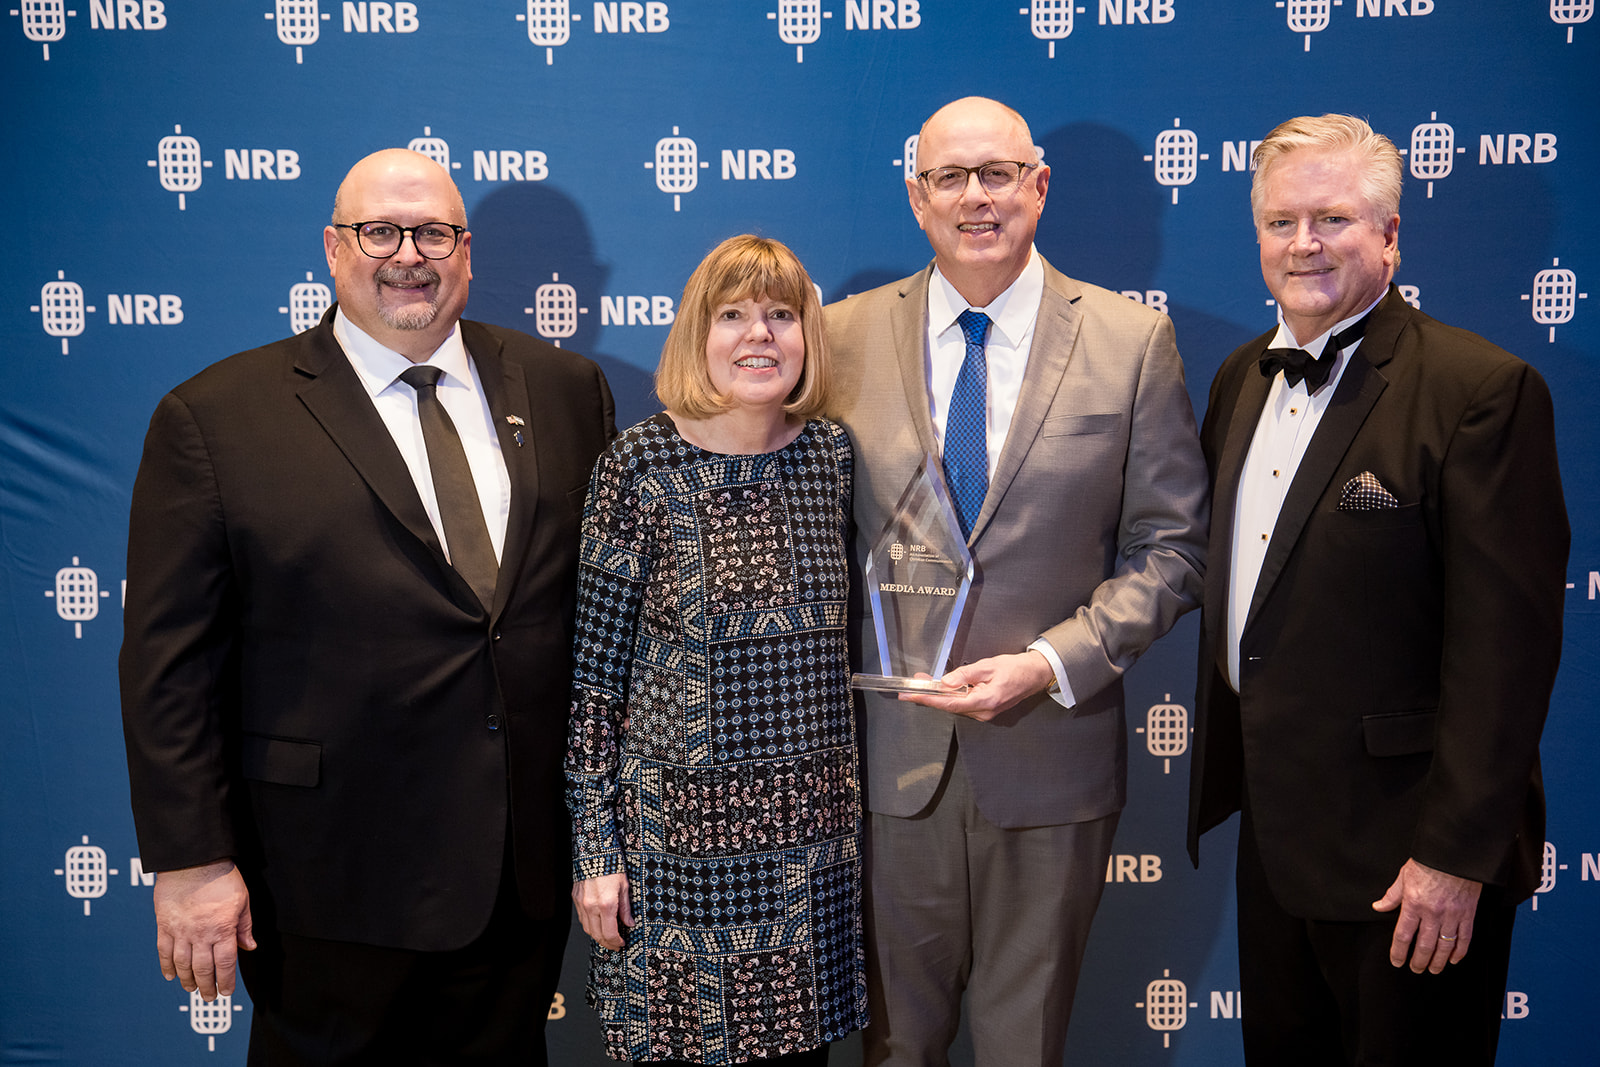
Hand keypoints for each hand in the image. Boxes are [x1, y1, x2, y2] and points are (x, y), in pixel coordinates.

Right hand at [152, 860, 254, 999]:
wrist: (193, 861)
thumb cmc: (221, 877)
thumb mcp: (242, 900)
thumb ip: (244, 926)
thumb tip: (249, 947)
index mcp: (222, 929)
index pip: (225, 964)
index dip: (226, 981)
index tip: (226, 991)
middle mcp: (200, 934)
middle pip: (203, 969)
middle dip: (207, 986)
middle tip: (209, 997)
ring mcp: (180, 931)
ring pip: (183, 964)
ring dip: (187, 980)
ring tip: (191, 989)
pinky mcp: (164, 925)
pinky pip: (164, 951)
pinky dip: (167, 966)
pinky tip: (171, 975)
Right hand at [573, 872, 633, 950]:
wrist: (595, 852)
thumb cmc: (612, 866)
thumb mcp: (625, 887)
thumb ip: (625, 908)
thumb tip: (629, 923)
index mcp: (606, 904)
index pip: (610, 933)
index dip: (616, 942)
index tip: (622, 943)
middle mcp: (591, 906)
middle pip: (597, 935)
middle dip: (607, 943)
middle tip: (615, 944)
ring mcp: (582, 903)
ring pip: (588, 929)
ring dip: (598, 936)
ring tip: (607, 936)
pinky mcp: (576, 898)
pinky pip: (582, 918)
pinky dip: (590, 925)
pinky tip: (597, 924)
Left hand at [898, 650, 1055, 722]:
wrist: (1034, 675)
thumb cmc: (1015, 669)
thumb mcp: (988, 666)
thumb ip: (965, 675)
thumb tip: (945, 683)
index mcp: (986, 701)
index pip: (950, 703)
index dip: (928, 699)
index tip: (912, 696)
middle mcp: (984, 712)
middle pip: (950, 706)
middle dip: (930, 695)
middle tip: (913, 685)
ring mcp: (985, 714)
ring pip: (955, 706)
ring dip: (939, 696)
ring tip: (923, 683)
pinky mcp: (985, 711)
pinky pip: (963, 705)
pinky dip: (950, 697)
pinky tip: (941, 689)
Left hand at [1372, 858, 1480, 973]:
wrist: (1454, 853)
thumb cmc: (1429, 861)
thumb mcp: (1404, 875)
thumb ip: (1392, 895)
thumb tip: (1379, 907)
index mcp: (1414, 904)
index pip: (1403, 935)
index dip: (1399, 952)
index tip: (1397, 961)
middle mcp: (1433, 913)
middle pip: (1424, 945)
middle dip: (1419, 961)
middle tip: (1415, 969)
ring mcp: (1452, 915)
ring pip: (1444, 946)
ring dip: (1438, 961)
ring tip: (1433, 970)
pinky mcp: (1467, 914)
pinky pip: (1465, 938)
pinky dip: (1460, 951)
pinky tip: (1454, 959)